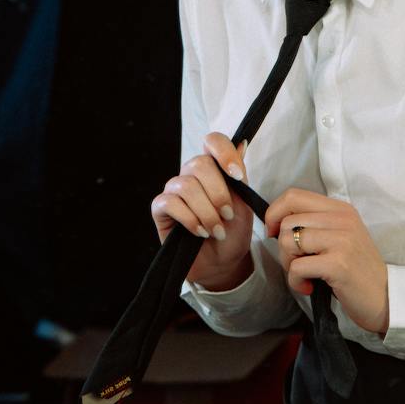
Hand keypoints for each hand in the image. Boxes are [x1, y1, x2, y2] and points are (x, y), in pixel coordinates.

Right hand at [151, 133, 254, 291]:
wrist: (222, 262)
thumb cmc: (233, 231)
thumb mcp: (244, 203)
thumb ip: (240, 175)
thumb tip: (241, 143)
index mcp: (213, 168)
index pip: (212, 141)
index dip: (223, 152)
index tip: (237, 175)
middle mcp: (191, 174)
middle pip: (199, 164)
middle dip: (218, 193)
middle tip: (227, 216)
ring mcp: (173, 190)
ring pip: (186, 186)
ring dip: (206, 212)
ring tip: (216, 231)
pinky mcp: (160, 208)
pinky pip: (171, 203)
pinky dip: (190, 219)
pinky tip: (199, 232)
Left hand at [264, 189, 390, 335]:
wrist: (386, 298)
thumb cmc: (355, 270)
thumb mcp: (339, 236)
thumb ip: (314, 224)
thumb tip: (274, 222)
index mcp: (340, 209)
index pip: (293, 196)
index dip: (274, 213)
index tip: (273, 233)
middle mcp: (342, 219)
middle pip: (286, 222)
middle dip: (282, 247)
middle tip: (298, 264)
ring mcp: (342, 240)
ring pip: (288, 241)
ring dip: (289, 264)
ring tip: (306, 275)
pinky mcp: (338, 264)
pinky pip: (297, 266)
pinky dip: (295, 281)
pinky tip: (309, 287)